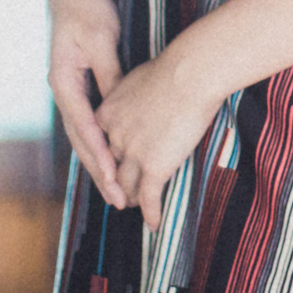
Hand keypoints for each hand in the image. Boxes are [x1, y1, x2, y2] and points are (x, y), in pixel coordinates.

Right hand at [47, 0, 135, 205]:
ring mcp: (70, 88)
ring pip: (85, 135)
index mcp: (65, 82)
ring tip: (116, 189)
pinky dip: (100, 143)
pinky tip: (112, 157)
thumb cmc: (86, 8)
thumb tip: (120, 105)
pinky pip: (90, 120)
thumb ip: (110, 73)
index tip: (116, 179)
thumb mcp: (100, 39)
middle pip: (82, 141)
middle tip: (118, 199)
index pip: (85, 129)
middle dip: (99, 171)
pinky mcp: (79, 83)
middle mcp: (64, 90)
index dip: (101, 156)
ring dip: (99, 162)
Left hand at [93, 41, 228, 220]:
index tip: (112, 165)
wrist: (191, 74)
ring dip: (132, 199)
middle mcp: (114, 137)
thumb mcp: (140, 76)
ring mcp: (133, 154)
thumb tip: (141, 90)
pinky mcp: (154, 167)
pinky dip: (152, 214)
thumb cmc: (174, 67)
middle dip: (116, 183)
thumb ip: (134, 93)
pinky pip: (151, 197)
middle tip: (120, 194)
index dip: (107, 158)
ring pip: (127, 186)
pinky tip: (154, 225)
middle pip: (112, 168)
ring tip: (137, 207)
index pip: (101, 144)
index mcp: (108, 113)